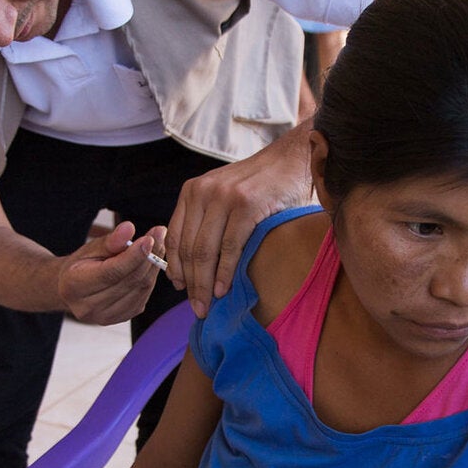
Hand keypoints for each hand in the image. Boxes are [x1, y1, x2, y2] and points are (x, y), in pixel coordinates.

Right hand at [56, 222, 167, 324]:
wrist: (74, 289)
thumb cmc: (81, 265)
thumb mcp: (90, 248)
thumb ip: (110, 241)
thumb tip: (129, 228)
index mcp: (74, 286)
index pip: (111, 272)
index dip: (133, 256)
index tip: (149, 238)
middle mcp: (89, 307)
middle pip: (129, 281)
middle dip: (148, 256)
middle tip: (159, 234)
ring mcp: (106, 316)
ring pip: (140, 289)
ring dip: (153, 265)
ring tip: (158, 244)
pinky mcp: (121, 318)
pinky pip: (143, 296)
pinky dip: (150, 277)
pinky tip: (151, 262)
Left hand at [165, 125, 314, 317]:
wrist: (292, 159)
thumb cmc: (260, 185)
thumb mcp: (223, 195)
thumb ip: (207, 220)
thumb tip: (195, 265)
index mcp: (192, 191)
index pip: (175, 237)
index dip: (175, 267)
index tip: (180, 288)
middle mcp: (203, 192)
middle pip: (188, 248)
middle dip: (190, 283)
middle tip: (196, 308)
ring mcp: (224, 198)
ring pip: (205, 251)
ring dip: (204, 284)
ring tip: (207, 305)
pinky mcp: (246, 206)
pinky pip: (229, 247)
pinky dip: (225, 273)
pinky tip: (224, 290)